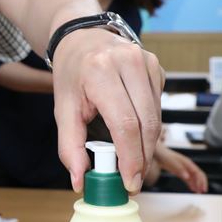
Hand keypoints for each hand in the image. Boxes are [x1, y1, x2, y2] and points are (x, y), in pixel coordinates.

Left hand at [52, 29, 163, 193]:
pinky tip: (134, 132)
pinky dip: (148, 126)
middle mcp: (127, 62)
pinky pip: (158, 106)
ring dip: (147, 145)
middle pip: (146, 123)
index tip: (129, 182)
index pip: (125, 123)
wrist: (81, 39)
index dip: (131, 157)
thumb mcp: (63, 109)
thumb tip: (78, 181)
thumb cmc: (72, 75)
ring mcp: (146, 62)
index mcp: (100, 71)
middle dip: (142, 158)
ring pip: (156, 117)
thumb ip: (70, 146)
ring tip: (132, 161)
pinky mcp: (156, 66)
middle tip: (132, 180)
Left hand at [153, 143, 208, 192]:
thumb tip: (187, 177)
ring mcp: (184, 168)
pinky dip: (192, 184)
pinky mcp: (180, 171)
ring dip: (197, 185)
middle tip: (203, 192)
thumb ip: (179, 169)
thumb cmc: (163, 156)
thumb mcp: (171, 162)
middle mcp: (187, 165)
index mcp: (187, 162)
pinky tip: (192, 189)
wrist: (156, 152)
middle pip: (198, 175)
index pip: (198, 173)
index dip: (201, 181)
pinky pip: (188, 178)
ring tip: (199, 193)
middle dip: (202, 183)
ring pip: (194, 177)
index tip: (202, 189)